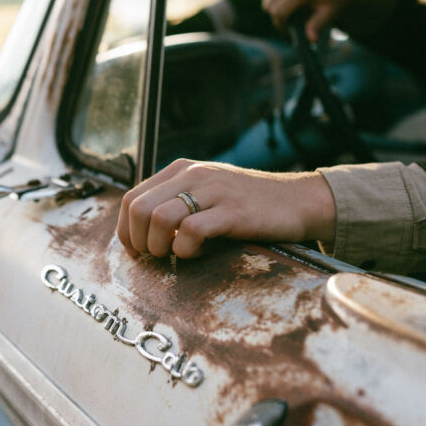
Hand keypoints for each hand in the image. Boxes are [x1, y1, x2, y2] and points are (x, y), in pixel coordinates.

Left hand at [117, 158, 335, 258]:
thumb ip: (176, 202)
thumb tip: (140, 233)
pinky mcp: (232, 211)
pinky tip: (201, 252)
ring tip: (178, 254)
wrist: (299, 200)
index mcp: (181, 169)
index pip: (131, 197)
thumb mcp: (207, 192)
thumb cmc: (248, 204)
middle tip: (156, 256)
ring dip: (160, 247)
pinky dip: (187, 250)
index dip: (126, 230)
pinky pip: (190, 231)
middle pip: (138, 208)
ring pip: (158, 219)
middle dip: (139, 241)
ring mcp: (213, 191)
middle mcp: (193, 174)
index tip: (136, 251)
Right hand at [262, 0, 368, 41]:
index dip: (281, 25)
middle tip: (291, 23)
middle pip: (269, 4)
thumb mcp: (330, 13)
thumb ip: (318, 25)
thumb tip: (311, 39)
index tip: (289, 33)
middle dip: (277, 17)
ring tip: (292, 10)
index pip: (278, 10)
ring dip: (276, 6)